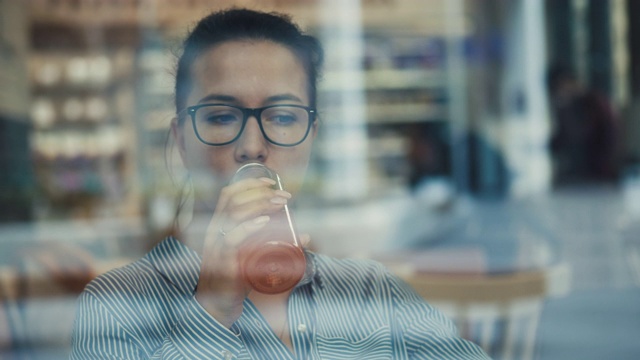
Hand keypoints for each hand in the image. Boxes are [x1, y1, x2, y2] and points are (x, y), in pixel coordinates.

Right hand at [194, 177, 291, 327]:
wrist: (219, 304)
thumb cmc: (237, 276)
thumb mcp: (254, 253)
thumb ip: (272, 241)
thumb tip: (304, 236)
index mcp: (219, 225)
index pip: (229, 194)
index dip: (250, 183)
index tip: (271, 182)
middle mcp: (215, 231)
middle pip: (233, 199)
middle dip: (261, 193)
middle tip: (285, 197)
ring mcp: (217, 245)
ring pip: (234, 214)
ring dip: (260, 205)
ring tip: (280, 204)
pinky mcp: (223, 261)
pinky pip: (233, 238)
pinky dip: (250, 226)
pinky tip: (265, 222)